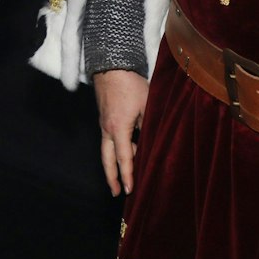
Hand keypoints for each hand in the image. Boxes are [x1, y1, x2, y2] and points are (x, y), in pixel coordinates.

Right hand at [94, 69, 148, 195]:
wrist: (111, 65)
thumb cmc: (130, 84)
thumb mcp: (147, 104)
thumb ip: (150, 124)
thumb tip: (154, 140)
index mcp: (118, 128)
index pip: (124, 158)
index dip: (128, 175)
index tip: (130, 190)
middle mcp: (107, 129)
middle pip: (107, 159)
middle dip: (112, 177)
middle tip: (116, 192)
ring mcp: (104, 123)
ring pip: (106, 150)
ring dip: (113, 165)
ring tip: (120, 177)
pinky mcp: (104, 117)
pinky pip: (109, 139)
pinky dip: (115, 150)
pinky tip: (126, 151)